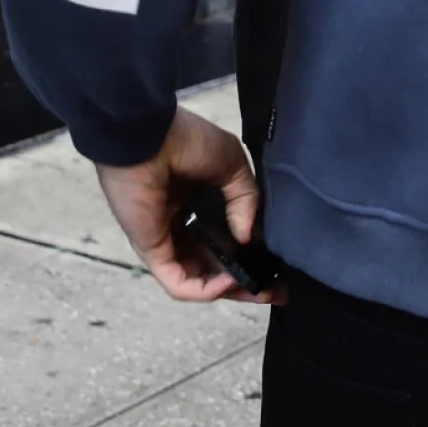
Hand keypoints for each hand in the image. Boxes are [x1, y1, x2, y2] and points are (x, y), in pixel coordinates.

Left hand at [95, 105, 280, 305]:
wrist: (148, 134)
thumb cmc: (186, 140)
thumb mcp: (232, 164)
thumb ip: (246, 200)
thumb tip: (247, 238)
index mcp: (198, 204)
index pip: (225, 241)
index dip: (252, 256)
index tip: (278, 268)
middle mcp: (182, 225)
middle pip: (214, 267)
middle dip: (246, 283)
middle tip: (275, 292)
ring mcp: (165, 240)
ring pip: (199, 281)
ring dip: (230, 291)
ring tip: (260, 291)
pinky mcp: (151, 251)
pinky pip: (179, 283)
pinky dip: (206, 290)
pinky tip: (231, 280)